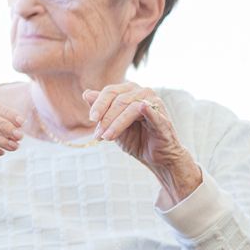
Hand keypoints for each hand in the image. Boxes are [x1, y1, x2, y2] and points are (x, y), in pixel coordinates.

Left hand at [84, 82, 202, 204]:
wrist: (157, 158)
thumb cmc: (136, 139)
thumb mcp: (113, 125)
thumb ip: (102, 110)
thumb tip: (86, 93)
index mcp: (130, 91)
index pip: (110, 92)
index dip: (99, 105)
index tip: (91, 120)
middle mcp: (143, 92)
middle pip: (118, 99)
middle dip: (106, 118)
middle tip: (98, 135)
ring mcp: (155, 103)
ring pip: (129, 107)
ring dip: (116, 123)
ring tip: (107, 137)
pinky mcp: (163, 118)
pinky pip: (151, 112)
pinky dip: (146, 111)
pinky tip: (142, 109)